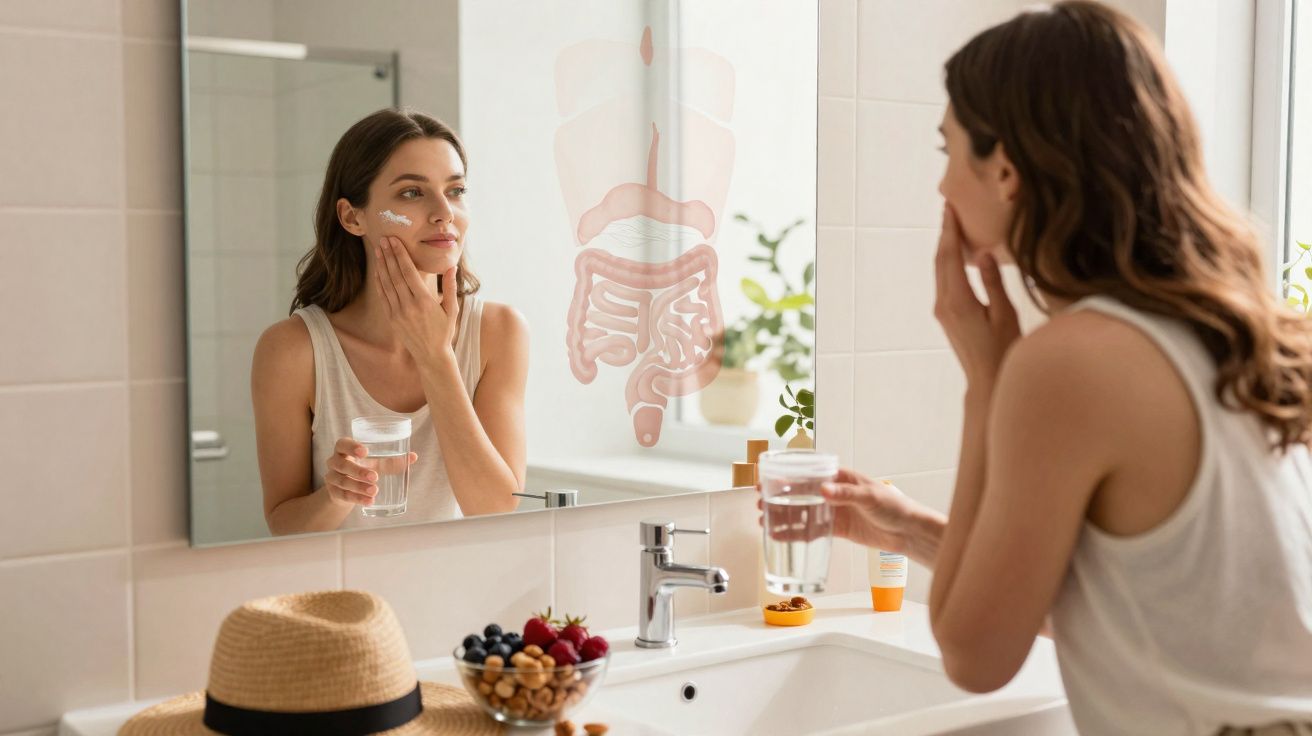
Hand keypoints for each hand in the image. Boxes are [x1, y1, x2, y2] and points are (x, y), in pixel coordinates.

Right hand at [323, 437, 417, 506]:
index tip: (365, 451)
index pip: (342, 444)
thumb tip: (413, 456)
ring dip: (359, 487)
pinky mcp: (333, 492)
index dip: (352, 447)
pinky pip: (344, 496)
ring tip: (375, 491)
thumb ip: (392, 460)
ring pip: (343, 482)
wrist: (345, 488)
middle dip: (359, 471)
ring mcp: (331, 478)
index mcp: (344, 450)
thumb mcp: (376, 463)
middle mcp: (334, 462)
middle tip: (375, 477)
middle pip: (342, 465)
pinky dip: (357, 499)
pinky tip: (369, 501)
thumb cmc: (362, 467)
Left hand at [374, 235, 458, 366]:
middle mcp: (409, 306)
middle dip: (389, 255)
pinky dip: (379, 282)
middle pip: (395, 275)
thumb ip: (451, 287)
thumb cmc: (444, 331)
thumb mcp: (452, 310)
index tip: (394, 241)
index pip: (409, 272)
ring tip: (378, 250)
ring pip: (387, 284)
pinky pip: (383, 296)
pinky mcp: (392, 319)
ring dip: (382, 265)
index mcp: (425, 301)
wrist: (431, 355)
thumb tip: (452, 267)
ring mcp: (398, 313)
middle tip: (383, 239)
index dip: (400, 255)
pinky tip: (378, 270)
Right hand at [757, 469, 927, 555]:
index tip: (769, 480)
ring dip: (784, 516)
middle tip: (760, 502)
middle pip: (801, 493)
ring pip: (803, 512)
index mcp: (841, 477)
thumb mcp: (869, 497)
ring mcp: (834, 511)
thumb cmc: (894, 506)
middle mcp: (834, 492)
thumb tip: (823, 489)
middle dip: (779, 497)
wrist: (908, 532)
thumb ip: (845, 494)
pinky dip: (796, 533)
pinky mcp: (837, 529)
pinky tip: (781, 536)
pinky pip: (812, 530)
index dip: (787, 477)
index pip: (809, 474)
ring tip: (764, 521)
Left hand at [934, 204, 1021, 388]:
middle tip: (949, 208)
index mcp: (958, 300)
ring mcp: (942, 309)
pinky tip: (957, 254)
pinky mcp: (946, 314)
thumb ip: (992, 283)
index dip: (949, 230)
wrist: (986, 380)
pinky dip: (948, 262)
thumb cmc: (1002, 351)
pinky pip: (944, 280)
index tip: (949, 207)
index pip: (949, 257)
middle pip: (940, 260)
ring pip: (940, 270)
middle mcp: (944, 303)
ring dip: (945, 247)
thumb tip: (981, 254)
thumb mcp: (1004, 314)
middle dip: (944, 233)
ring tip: (952, 224)